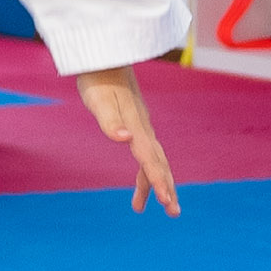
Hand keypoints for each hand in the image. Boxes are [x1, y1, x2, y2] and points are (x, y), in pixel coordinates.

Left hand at [76, 64, 180, 214]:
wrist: (105, 57)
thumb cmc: (98, 79)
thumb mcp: (98, 100)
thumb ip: (110, 121)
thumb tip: (124, 139)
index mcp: (137, 126)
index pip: (150, 160)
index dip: (159, 181)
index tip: (165, 202)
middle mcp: (143, 129)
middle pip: (159, 164)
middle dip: (166, 189)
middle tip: (172, 213)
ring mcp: (142, 127)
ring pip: (154, 161)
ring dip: (155, 184)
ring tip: (142, 208)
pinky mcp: (136, 125)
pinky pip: (145, 154)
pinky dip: (145, 172)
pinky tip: (139, 185)